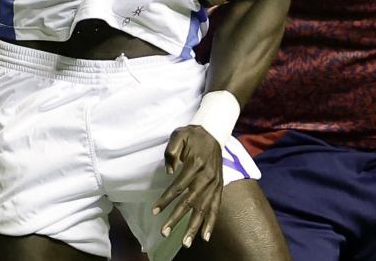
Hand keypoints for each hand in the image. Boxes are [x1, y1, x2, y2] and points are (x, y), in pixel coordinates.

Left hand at [152, 125, 223, 247]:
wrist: (214, 133)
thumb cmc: (193, 135)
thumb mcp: (179, 135)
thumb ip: (171, 151)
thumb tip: (169, 172)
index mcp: (196, 164)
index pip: (178, 187)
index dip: (165, 200)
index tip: (155, 211)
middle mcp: (207, 177)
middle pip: (190, 202)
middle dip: (176, 218)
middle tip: (164, 232)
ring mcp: (214, 184)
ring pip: (204, 209)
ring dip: (194, 226)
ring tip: (186, 242)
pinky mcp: (219, 187)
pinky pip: (216, 208)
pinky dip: (211, 223)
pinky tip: (206, 237)